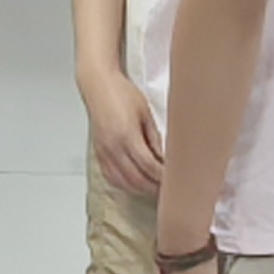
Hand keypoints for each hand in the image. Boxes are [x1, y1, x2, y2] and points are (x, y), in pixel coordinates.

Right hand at [81, 73, 165, 197]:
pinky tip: (134, 183)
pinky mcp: (98, 152)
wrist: (98, 84)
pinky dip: (124, 184)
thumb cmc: (121, 93)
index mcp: (127, 135)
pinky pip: (111, 177)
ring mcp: (104, 152)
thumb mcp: (145, 113)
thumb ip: (154, 138)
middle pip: (136, 179)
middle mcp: (113, 147)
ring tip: (154, 188)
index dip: (163, 176)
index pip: (149, 166)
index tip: (174, 179)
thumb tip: (164, 157)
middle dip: (154, 187)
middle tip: (168, 189)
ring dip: (140, 189)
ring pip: (123, 182)